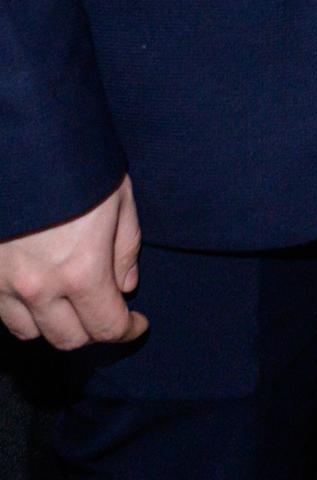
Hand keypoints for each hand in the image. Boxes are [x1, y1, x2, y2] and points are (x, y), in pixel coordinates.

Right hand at [0, 175, 144, 350]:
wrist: (24, 145)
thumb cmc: (78, 166)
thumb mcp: (119, 199)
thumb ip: (125, 249)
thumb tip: (125, 286)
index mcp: (81, 271)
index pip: (106, 326)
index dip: (127, 330)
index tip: (137, 324)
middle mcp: (39, 288)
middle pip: (68, 339)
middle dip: (94, 331)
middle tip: (108, 311)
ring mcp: (3, 286)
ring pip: (31, 332)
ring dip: (56, 324)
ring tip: (73, 301)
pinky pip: (3, 314)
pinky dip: (25, 312)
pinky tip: (41, 292)